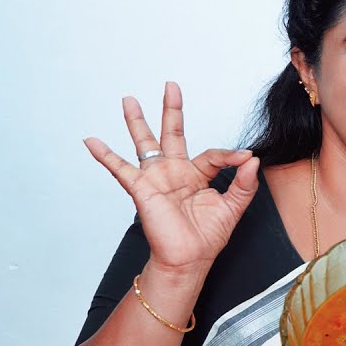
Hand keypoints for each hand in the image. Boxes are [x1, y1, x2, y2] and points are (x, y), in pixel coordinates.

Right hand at [85, 82, 259, 271]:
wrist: (189, 260)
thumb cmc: (207, 237)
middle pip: (173, 133)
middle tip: (171, 85)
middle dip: (172, 109)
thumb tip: (253, 159)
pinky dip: (105, 155)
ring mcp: (157, 178)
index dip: (231, 156)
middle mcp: (175, 172)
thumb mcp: (233, 207)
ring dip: (137, 121)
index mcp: (197, 175)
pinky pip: (120, 168)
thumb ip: (245, 183)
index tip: (246, 158)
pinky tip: (91, 140)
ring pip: (145, 142)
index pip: (213, 154)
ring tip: (129, 99)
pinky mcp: (142, 189)